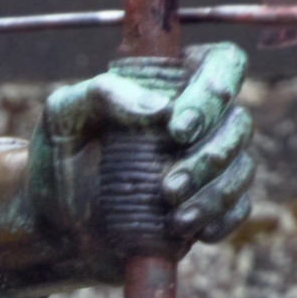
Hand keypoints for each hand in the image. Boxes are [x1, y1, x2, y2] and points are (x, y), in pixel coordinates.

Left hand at [27, 43, 255, 271]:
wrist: (54, 224)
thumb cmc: (58, 157)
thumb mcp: (64, 114)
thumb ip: (103, 94)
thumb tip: (160, 108)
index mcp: (172, 82)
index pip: (222, 64)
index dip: (214, 92)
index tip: (177, 129)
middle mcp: (199, 118)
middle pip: (239, 123)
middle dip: (210, 159)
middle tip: (168, 188)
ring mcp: (208, 162)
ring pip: (242, 167)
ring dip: (215, 194)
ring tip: (175, 221)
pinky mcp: (210, 204)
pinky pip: (239, 206)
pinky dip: (223, 219)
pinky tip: (194, 232)